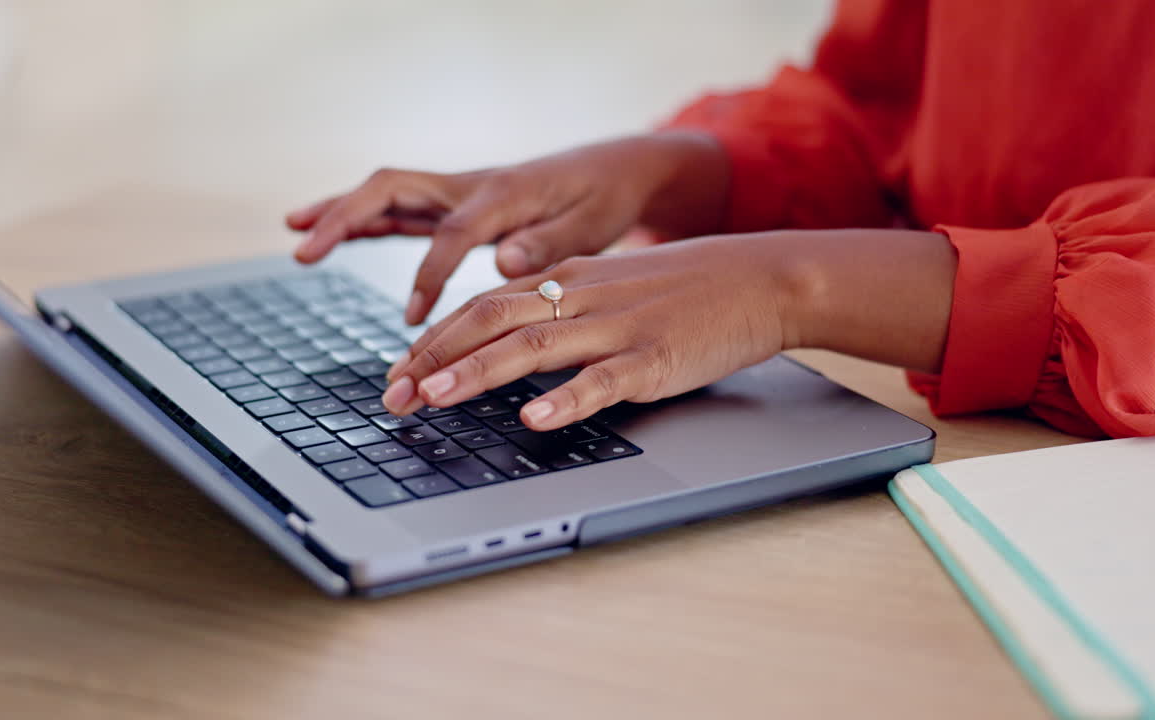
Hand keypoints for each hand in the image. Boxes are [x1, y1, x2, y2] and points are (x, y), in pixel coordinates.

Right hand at [285, 132, 726, 324]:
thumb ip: (548, 245)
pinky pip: (401, 210)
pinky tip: (329, 239)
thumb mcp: (591, 226)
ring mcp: (458, 192)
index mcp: (503, 193)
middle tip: (304, 250)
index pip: (452, 232)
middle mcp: (471, 186)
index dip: (430, 273)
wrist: (613, 169)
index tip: (414, 319)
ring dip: (340, 213)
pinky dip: (364, 224)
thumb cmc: (603, 200)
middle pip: (395, 191)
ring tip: (294, 236)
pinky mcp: (456, 204)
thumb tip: (504, 263)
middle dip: (346, 218)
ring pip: (387, 195)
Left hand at [378, 233, 801, 430]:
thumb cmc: (688, 287)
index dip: (433, 338)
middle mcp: (583, 297)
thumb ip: (561, 307)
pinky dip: (567, 398)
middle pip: (492, 320)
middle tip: (393, 395)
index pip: (484, 304)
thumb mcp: (612, 284)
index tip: (397, 371)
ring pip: (535, 345)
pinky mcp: (656, 357)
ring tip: (435, 396)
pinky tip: (535, 417)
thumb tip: (508, 341)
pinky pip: (605, 379)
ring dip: (478, 371)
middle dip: (434, 356)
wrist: (762, 277)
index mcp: (568, 278)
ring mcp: (618, 326)